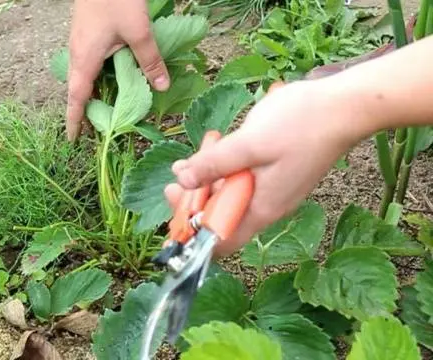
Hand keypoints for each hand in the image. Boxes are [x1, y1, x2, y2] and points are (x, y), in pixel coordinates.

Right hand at [66, 0, 169, 140]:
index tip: (73, 140)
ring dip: (90, 94)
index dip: (75, 120)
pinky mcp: (85, 33)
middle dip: (84, 111)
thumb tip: (161, 86)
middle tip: (96, 129)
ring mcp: (79, 42)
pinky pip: (87, 63)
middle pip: (77, 89)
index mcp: (85, 58)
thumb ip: (149, 59)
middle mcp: (77, 53)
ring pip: (82, 76)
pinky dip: (95, 77)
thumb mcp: (138, 31)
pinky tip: (111, 77)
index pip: (76, 98)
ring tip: (103, 109)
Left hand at [164, 80, 366, 256]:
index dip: (192, 230)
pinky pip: (242, 176)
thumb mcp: (249, 144)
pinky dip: (226, 162)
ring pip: (229, 191)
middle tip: (179, 170)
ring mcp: (271, 188)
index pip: (220, 239)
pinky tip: (218, 142)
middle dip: (194, 194)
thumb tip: (182, 181)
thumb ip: (214, 165)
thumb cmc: (301, 125)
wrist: (345, 105)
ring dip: (209, 173)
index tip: (175, 203)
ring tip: (201, 147)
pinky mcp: (275, 171)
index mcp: (261, 209)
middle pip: (220, 214)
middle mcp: (265, 205)